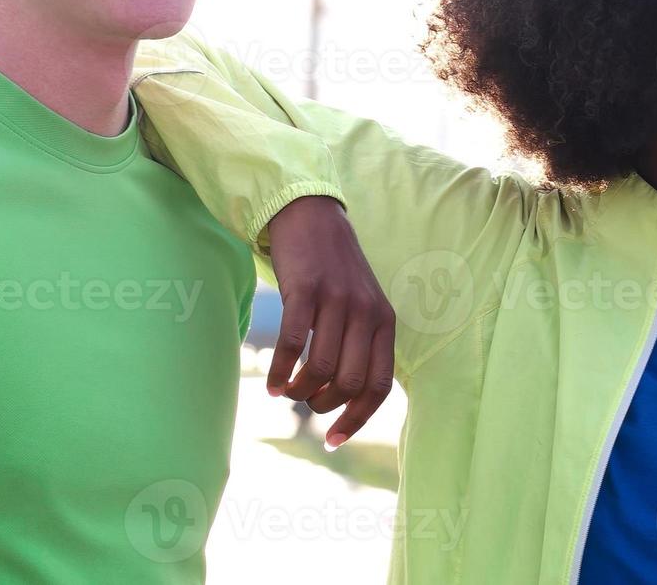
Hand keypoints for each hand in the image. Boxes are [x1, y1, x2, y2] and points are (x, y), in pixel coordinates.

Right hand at [266, 195, 395, 447]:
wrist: (311, 218)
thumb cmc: (334, 272)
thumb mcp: (362, 306)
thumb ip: (362, 345)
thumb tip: (347, 398)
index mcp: (385, 322)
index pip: (379, 386)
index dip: (356, 418)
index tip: (332, 439)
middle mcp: (366, 313)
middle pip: (349, 382)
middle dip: (323, 405)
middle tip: (306, 403)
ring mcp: (337, 301)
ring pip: (320, 369)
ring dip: (300, 391)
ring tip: (287, 391)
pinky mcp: (306, 291)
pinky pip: (292, 345)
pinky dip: (280, 371)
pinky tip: (272, 383)